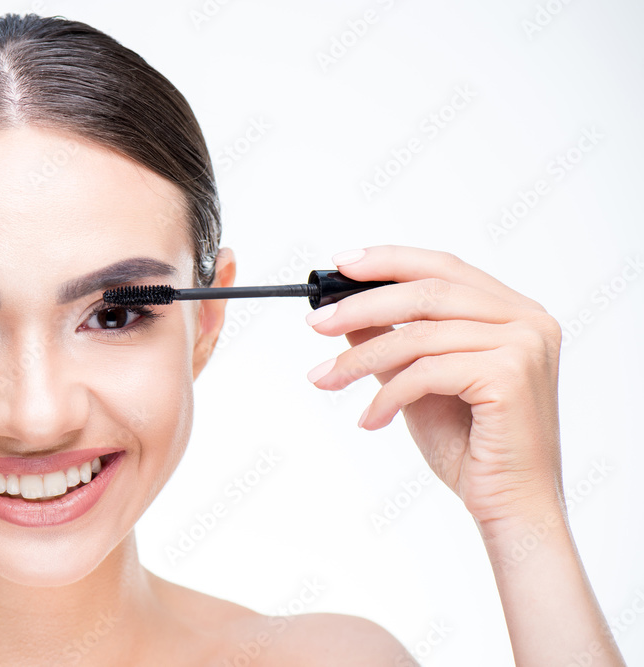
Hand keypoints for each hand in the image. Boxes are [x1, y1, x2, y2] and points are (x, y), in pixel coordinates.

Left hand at [304, 245, 564, 531]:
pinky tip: (371, 420)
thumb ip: (391, 341)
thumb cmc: (470, 446)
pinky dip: (388, 396)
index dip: (389, 261)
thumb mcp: (417, 382)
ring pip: (419, 335)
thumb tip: (344, 312)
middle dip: (361, 305)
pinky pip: (426, 372)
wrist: (510, 506)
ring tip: (325, 379)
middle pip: (427, 293)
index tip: (341, 264)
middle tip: (316, 324)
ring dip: (360, 358)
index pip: (443, 267)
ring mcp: (525, 345)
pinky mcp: (510, 375)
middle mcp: (528, 320)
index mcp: (513, 311)